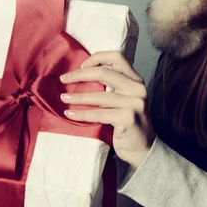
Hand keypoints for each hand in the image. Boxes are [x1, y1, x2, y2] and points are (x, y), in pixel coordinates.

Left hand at [59, 50, 154, 168]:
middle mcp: (137, 89)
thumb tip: (82, 73)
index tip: (81, 66)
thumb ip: (113, 86)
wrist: (142, 149)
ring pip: (99, 96)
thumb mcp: (124, 100)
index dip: (97, 58)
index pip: (117, 57)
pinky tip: (70, 114)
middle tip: (64, 79)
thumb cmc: (127, 124)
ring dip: (77, 97)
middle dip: (79, 75)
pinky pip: (98, 114)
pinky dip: (81, 114)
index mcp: (136, 81)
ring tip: (64, 98)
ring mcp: (134, 103)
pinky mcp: (128, 118)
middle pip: (104, 73)